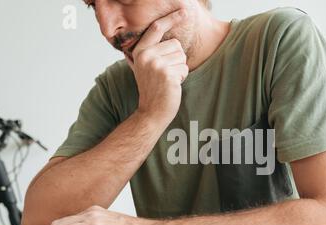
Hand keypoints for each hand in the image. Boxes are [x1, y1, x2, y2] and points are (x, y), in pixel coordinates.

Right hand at [126, 9, 188, 123]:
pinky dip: (182, 77)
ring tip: (168, 80)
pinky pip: (185, 68)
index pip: (157, 29)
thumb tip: (155, 33)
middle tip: (166, 74)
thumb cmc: (152, 89)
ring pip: (182, 57)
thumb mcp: (143, 67)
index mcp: (140, 51)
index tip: (184, 11)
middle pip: (176, 44)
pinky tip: (172, 86)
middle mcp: (146, 55)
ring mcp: (156, 64)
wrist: (151, 111)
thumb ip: (148, 52)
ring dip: (180, 69)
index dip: (171, 18)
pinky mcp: (167, 74)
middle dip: (177, 59)